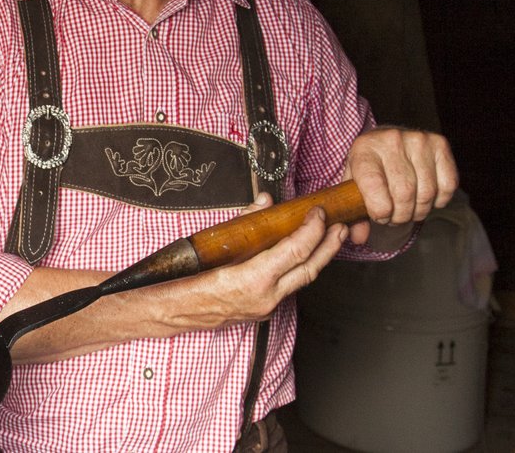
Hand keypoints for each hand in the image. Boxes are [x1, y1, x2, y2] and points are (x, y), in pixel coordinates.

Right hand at [161, 207, 347, 329]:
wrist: (173, 311)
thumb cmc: (187, 278)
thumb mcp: (213, 243)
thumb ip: (243, 221)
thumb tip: (266, 203)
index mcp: (254, 280)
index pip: (296, 251)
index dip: (313, 230)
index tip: (319, 214)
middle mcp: (266, 297)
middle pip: (310, 269)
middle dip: (329, 247)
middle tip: (342, 226)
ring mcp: (265, 307)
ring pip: (302, 280)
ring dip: (318, 258)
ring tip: (330, 239)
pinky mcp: (262, 310)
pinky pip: (288, 287)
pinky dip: (299, 269)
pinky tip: (301, 257)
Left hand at [343, 127, 457, 241]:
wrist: (386, 140)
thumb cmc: (369, 166)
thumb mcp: (354, 184)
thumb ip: (354, 212)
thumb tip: (359, 237)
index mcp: (365, 150)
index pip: (374, 188)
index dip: (380, 212)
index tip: (380, 216)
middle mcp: (392, 140)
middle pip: (404, 194)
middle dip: (400, 216)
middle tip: (396, 216)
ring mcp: (418, 140)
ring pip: (426, 193)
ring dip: (419, 211)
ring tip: (409, 208)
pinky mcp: (440, 144)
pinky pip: (447, 186)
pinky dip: (438, 201)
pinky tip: (426, 196)